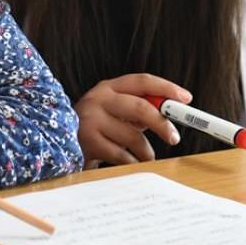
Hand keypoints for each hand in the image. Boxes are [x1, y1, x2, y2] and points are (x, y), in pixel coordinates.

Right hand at [75, 73, 191, 165]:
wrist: (59, 142)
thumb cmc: (97, 126)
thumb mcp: (116, 111)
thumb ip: (140, 109)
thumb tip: (172, 113)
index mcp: (109, 87)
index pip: (142, 81)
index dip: (166, 88)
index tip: (186, 99)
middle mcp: (99, 99)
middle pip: (140, 107)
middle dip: (162, 124)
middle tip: (175, 137)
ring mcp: (91, 120)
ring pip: (133, 136)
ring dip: (147, 151)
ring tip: (147, 156)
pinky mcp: (88, 142)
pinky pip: (122, 155)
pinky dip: (133, 162)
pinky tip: (130, 163)